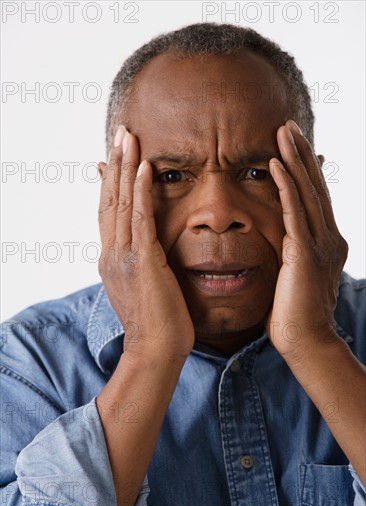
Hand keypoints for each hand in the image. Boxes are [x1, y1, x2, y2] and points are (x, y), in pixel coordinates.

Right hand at [97, 126, 194, 362]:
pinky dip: (141, 191)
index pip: (109, 214)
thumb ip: (139, 265)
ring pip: (122, 203)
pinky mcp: (143, 261)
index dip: (110, 184)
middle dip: (116, 165)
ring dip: (126, 167)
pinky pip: (141, 219)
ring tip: (129, 138)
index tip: (113, 159)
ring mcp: (124, 257)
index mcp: (112, 260)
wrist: (156, 350)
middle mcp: (112, 254)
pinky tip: (144, 168)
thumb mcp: (142, 288)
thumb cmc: (157, 323)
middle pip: (111, 201)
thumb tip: (143, 251)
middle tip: (121, 134)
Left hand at [266, 120, 347, 364]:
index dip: (307, 169)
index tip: (294, 146)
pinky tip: (275, 164)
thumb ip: (294, 253)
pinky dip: (285, 186)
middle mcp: (329, 238)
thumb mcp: (296, 275)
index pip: (316, 198)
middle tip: (288, 126)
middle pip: (315, 187)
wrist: (305, 342)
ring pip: (307, 192)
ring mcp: (320, 244)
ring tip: (283, 132)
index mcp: (326, 243)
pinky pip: (294, 212)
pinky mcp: (304, 253)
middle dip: (302, 154)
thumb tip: (284, 240)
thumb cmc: (294, 314)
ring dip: (294, 159)